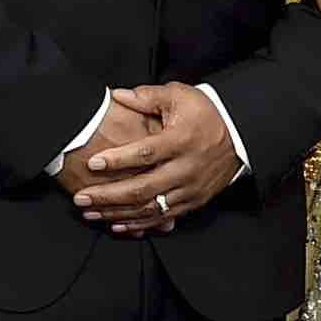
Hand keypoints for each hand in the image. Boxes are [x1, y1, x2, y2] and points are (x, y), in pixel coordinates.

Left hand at [72, 85, 241, 235]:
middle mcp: (186, 168)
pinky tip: (116, 224)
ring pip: (150, 208)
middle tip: (81, 198)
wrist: (239, 134)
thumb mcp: (180, 96)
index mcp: (181, 140)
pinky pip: (163, 218)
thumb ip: (147, 97)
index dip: (118, 160)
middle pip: (143, 187)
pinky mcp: (193, 201)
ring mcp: (190, 188)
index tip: (92, 163)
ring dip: (117, 213)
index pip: (145, 153)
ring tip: (90, 212)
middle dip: (108, 195)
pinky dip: (139, 224)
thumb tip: (117, 96)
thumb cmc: (205, 113)